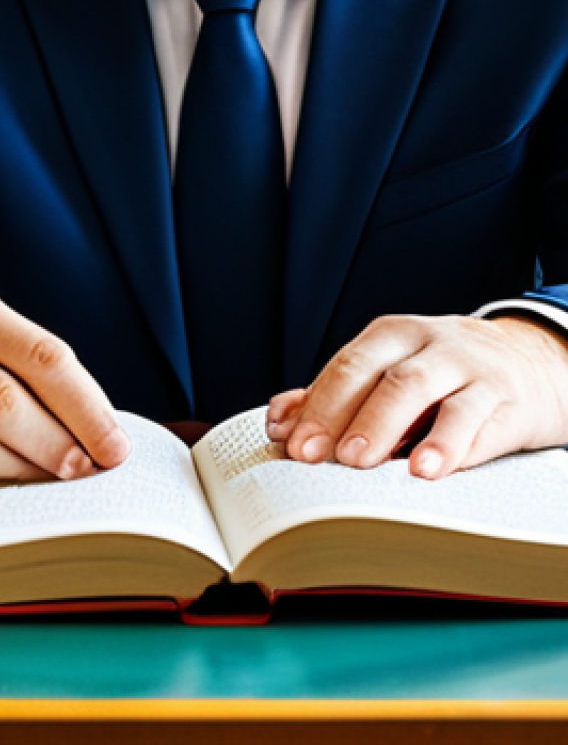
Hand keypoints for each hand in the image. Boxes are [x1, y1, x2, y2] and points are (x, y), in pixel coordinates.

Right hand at [0, 279, 130, 478]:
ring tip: (61, 477)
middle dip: (66, 433)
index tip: (116, 445)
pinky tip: (15, 478)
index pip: (44, 352)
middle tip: (94, 469)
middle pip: (16, 384)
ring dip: (33, 454)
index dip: (87, 403)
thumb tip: (100, 433)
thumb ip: (27, 378)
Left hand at [266, 314, 567, 478]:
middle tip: (321, 457)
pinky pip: (473, 420)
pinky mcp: (504, 398)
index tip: (294, 445)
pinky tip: (425, 470)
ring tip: (364, 464)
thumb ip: (332, 397)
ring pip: (421, 389)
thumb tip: (279, 422)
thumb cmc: (438, 378)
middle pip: (379, 376)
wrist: (526, 364)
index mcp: (389, 336)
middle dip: (344, 417)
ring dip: (387, 427)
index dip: (317, 407)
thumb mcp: (387, 375)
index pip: (345, 368)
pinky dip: (445, 446)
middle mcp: (427, 343)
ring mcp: (468, 367)